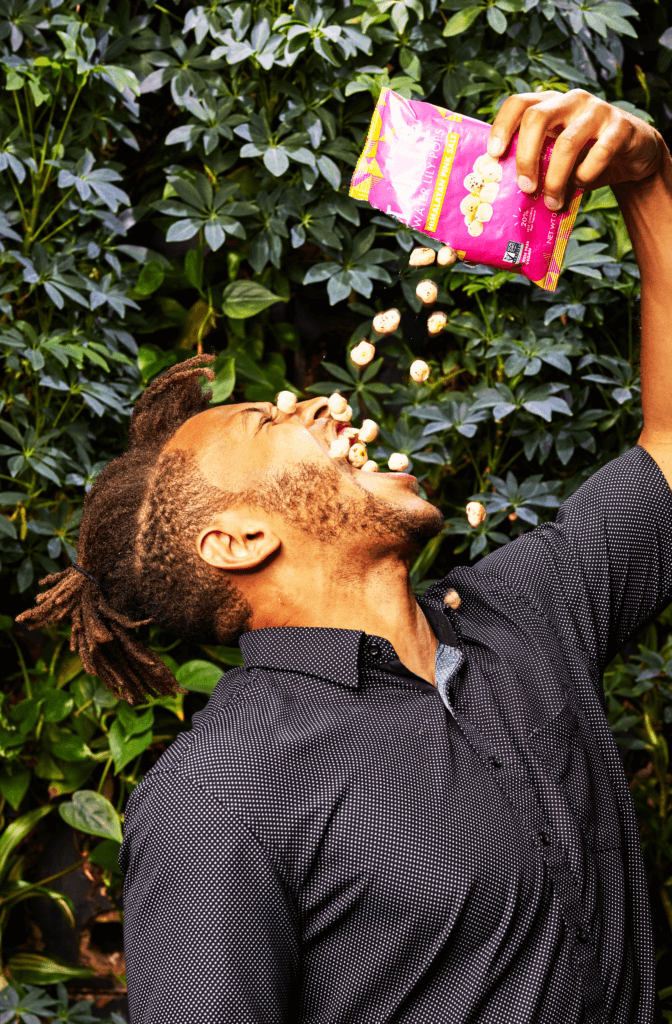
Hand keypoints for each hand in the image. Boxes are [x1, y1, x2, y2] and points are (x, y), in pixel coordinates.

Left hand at [487, 89, 663, 210]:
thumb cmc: (584, 159)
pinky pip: (599, 153)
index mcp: (550, 104)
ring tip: (553, 202)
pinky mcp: (621, 126)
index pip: (518, 104)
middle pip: (536, 118)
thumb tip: (503, 192)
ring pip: (566, 143)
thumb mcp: (555, 158)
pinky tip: (581, 184)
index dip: (501, 127)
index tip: (494, 155)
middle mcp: (571, 100)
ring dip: (555, 179)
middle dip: (526, 158)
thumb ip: (536, 163)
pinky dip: (586, 175)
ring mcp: (597, 110)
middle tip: (526, 188)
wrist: (632, 156)